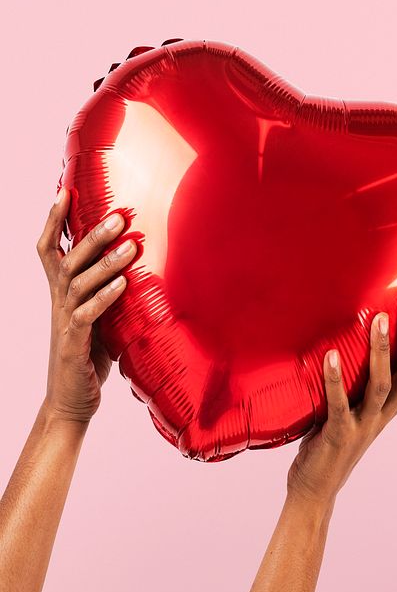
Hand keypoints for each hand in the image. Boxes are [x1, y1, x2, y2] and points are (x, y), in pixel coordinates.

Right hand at [36, 187, 136, 424]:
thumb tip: (152, 268)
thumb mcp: (104, 316)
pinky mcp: (73, 344)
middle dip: (92, 235)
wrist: (71, 401)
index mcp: (62, 291)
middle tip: (119, 215)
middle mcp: (59, 301)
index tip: (65, 190)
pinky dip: (104, 298)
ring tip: (131, 246)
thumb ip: (117, 292)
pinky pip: (85, 315)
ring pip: (78, 283)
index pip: (49, 248)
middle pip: (68, 259)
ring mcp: (64, 322)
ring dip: (105, 263)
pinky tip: (122, 285)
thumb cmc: (91, 355)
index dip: (54, 220)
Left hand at [286, 306, 396, 508]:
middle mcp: (381, 417)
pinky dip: (335, 379)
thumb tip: (349, 342)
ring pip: (381, 386)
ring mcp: (362, 426)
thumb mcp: (353, 411)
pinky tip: (331, 355)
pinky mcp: (338, 434)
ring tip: (379, 320)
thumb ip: (357, 384)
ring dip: (381, 352)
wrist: (316, 490)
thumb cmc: (331, 443)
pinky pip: (340, 404)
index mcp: (388, 411)